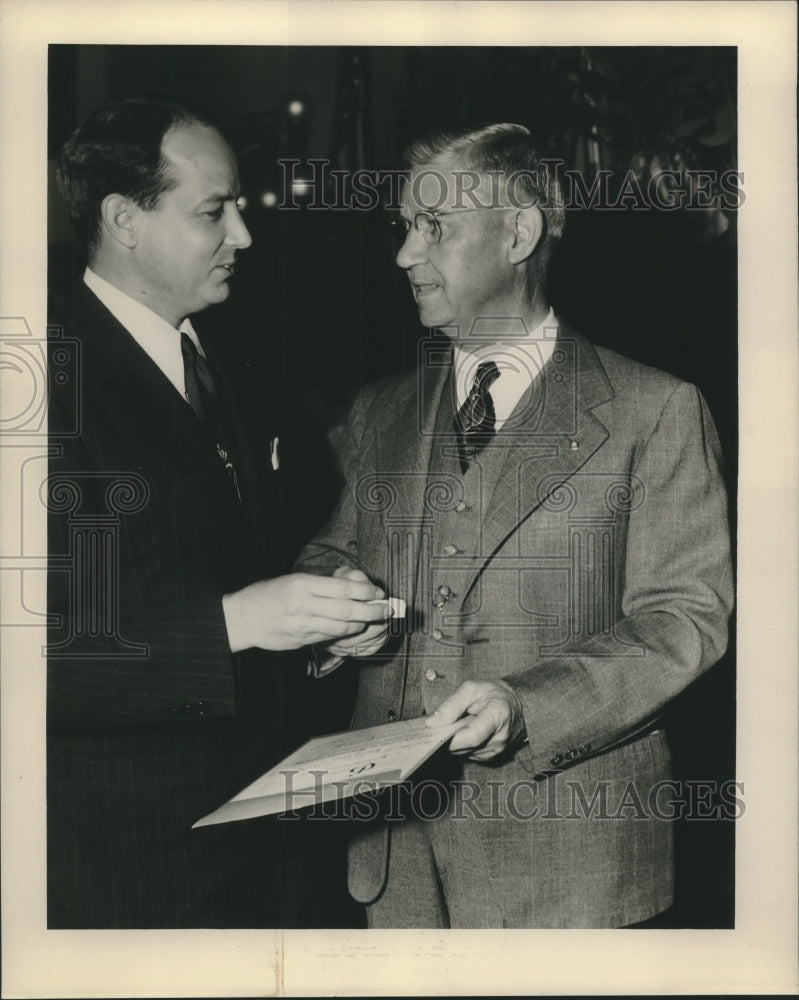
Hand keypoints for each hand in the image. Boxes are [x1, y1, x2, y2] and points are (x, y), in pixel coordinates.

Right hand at [222, 572, 389, 651]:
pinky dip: (344, 634)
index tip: (377, 592)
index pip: (343, 588)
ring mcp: (302, 625)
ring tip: (370, 620)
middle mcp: (304, 605)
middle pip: (347, 610)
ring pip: (342, 628)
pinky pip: (329, 637)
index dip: (366, 591)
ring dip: (361, 625)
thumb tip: (352, 589)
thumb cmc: (269, 594)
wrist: (243, 617)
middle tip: (386, 610)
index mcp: (303, 584)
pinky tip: (351, 630)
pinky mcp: (301, 640)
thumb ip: (320, 585)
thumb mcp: (294, 580)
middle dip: (372, 611)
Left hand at [425, 680, 526, 760]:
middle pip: (464, 747)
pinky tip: (462, 732)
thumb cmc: (494, 694)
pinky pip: (469, 754)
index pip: (472, 737)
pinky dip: (462, 745)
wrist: (518, 705)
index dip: (450, 738)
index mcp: (497, 717)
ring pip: (463, 753)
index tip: (434, 730)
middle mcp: (499, 738)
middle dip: (447, 738)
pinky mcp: (492, 757)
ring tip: (455, 725)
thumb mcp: (472, 689)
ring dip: (454, 742)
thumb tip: (432, 723)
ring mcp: (497, 750)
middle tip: (439, 725)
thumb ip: (451, 705)